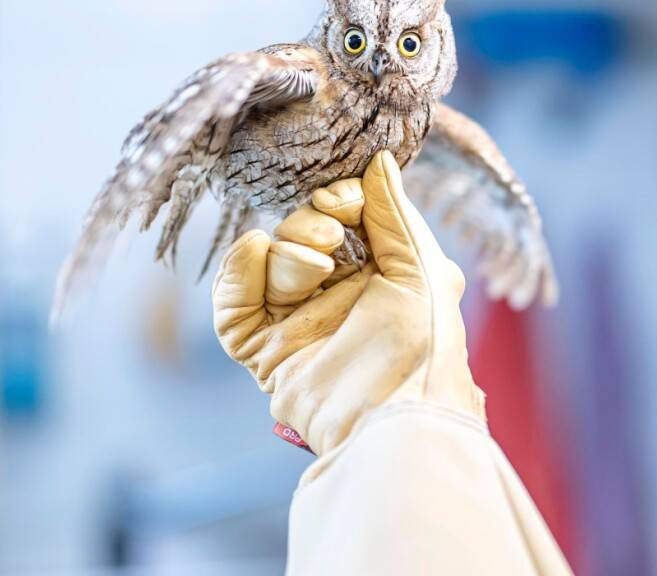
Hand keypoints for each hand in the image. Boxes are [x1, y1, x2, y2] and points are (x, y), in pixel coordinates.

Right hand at [213, 151, 485, 455]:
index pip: (342, 219)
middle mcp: (336, 295)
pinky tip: (253, 250)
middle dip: (310, 226)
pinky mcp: (265, 351)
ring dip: (287, 254)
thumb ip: (394, 213)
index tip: (347, 201)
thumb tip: (379, 161)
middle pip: (300, 234)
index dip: (339, 200)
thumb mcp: (421, 269)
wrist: (395, 416)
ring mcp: (297, 323)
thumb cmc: (423, 345)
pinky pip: (233, 306)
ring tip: (314, 269)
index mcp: (378, 274)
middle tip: (330, 240)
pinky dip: (236, 274)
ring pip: (269, 263)